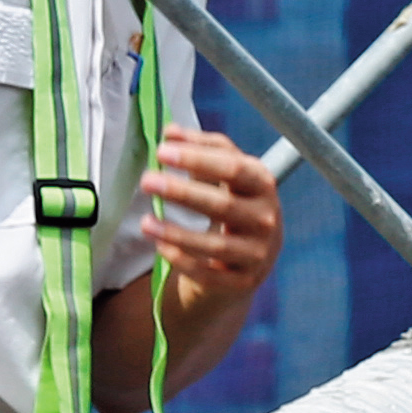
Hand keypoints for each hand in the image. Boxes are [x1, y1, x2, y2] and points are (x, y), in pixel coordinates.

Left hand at [142, 127, 280, 335]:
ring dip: (176, 232)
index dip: (198, 158)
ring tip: (144, 222)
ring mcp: (257, 253)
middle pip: (223, 205)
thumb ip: (202, 149)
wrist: (247, 258)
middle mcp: (267, 219)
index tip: (162, 150)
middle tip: (146, 181)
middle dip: (182, 192)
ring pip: (215, 245)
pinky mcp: (243, 281)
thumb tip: (170, 130)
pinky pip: (209, 273)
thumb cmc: (232, 205)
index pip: (234, 168)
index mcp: (262, 185)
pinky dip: (182, 259)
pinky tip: (159, 246)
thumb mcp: (225, 175)